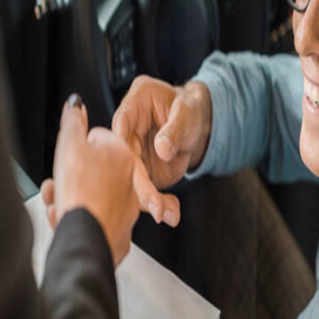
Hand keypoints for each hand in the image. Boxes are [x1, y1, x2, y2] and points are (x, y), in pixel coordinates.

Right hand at [41, 95, 138, 265]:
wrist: (88, 238)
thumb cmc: (83, 192)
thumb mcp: (71, 146)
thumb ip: (73, 122)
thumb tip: (75, 103)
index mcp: (123, 155)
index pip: (96, 139)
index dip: (75, 148)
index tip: (68, 159)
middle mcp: (129, 179)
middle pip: (92, 169)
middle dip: (68, 176)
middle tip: (58, 183)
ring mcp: (126, 206)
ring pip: (90, 195)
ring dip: (68, 197)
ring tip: (58, 203)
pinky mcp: (119, 229)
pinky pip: (93, 217)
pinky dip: (78, 218)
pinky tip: (65, 218)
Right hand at [112, 76, 211, 226]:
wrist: (198, 124)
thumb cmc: (189, 109)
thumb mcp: (186, 113)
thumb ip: (173, 130)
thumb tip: (162, 148)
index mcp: (134, 105)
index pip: (120, 125)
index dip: (120, 147)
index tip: (129, 168)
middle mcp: (127, 130)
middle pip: (123, 159)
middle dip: (138, 185)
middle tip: (155, 206)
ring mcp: (134, 152)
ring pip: (131, 179)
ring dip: (148, 200)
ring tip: (167, 213)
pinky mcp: (142, 170)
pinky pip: (145, 189)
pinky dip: (157, 203)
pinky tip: (170, 212)